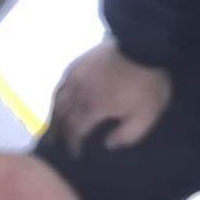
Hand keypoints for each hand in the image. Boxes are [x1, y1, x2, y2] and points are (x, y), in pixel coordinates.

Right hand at [51, 39, 171, 156]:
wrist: (143, 45)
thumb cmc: (146, 84)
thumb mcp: (146, 115)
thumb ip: (127, 135)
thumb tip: (107, 144)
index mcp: (94, 107)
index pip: (75, 130)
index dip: (73, 144)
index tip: (74, 154)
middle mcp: (78, 93)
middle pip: (61, 116)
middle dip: (59, 132)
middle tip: (58, 144)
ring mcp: (75, 76)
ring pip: (57, 99)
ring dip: (54, 115)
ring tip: (53, 126)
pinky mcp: (77, 64)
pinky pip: (60, 84)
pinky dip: (57, 97)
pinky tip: (59, 100)